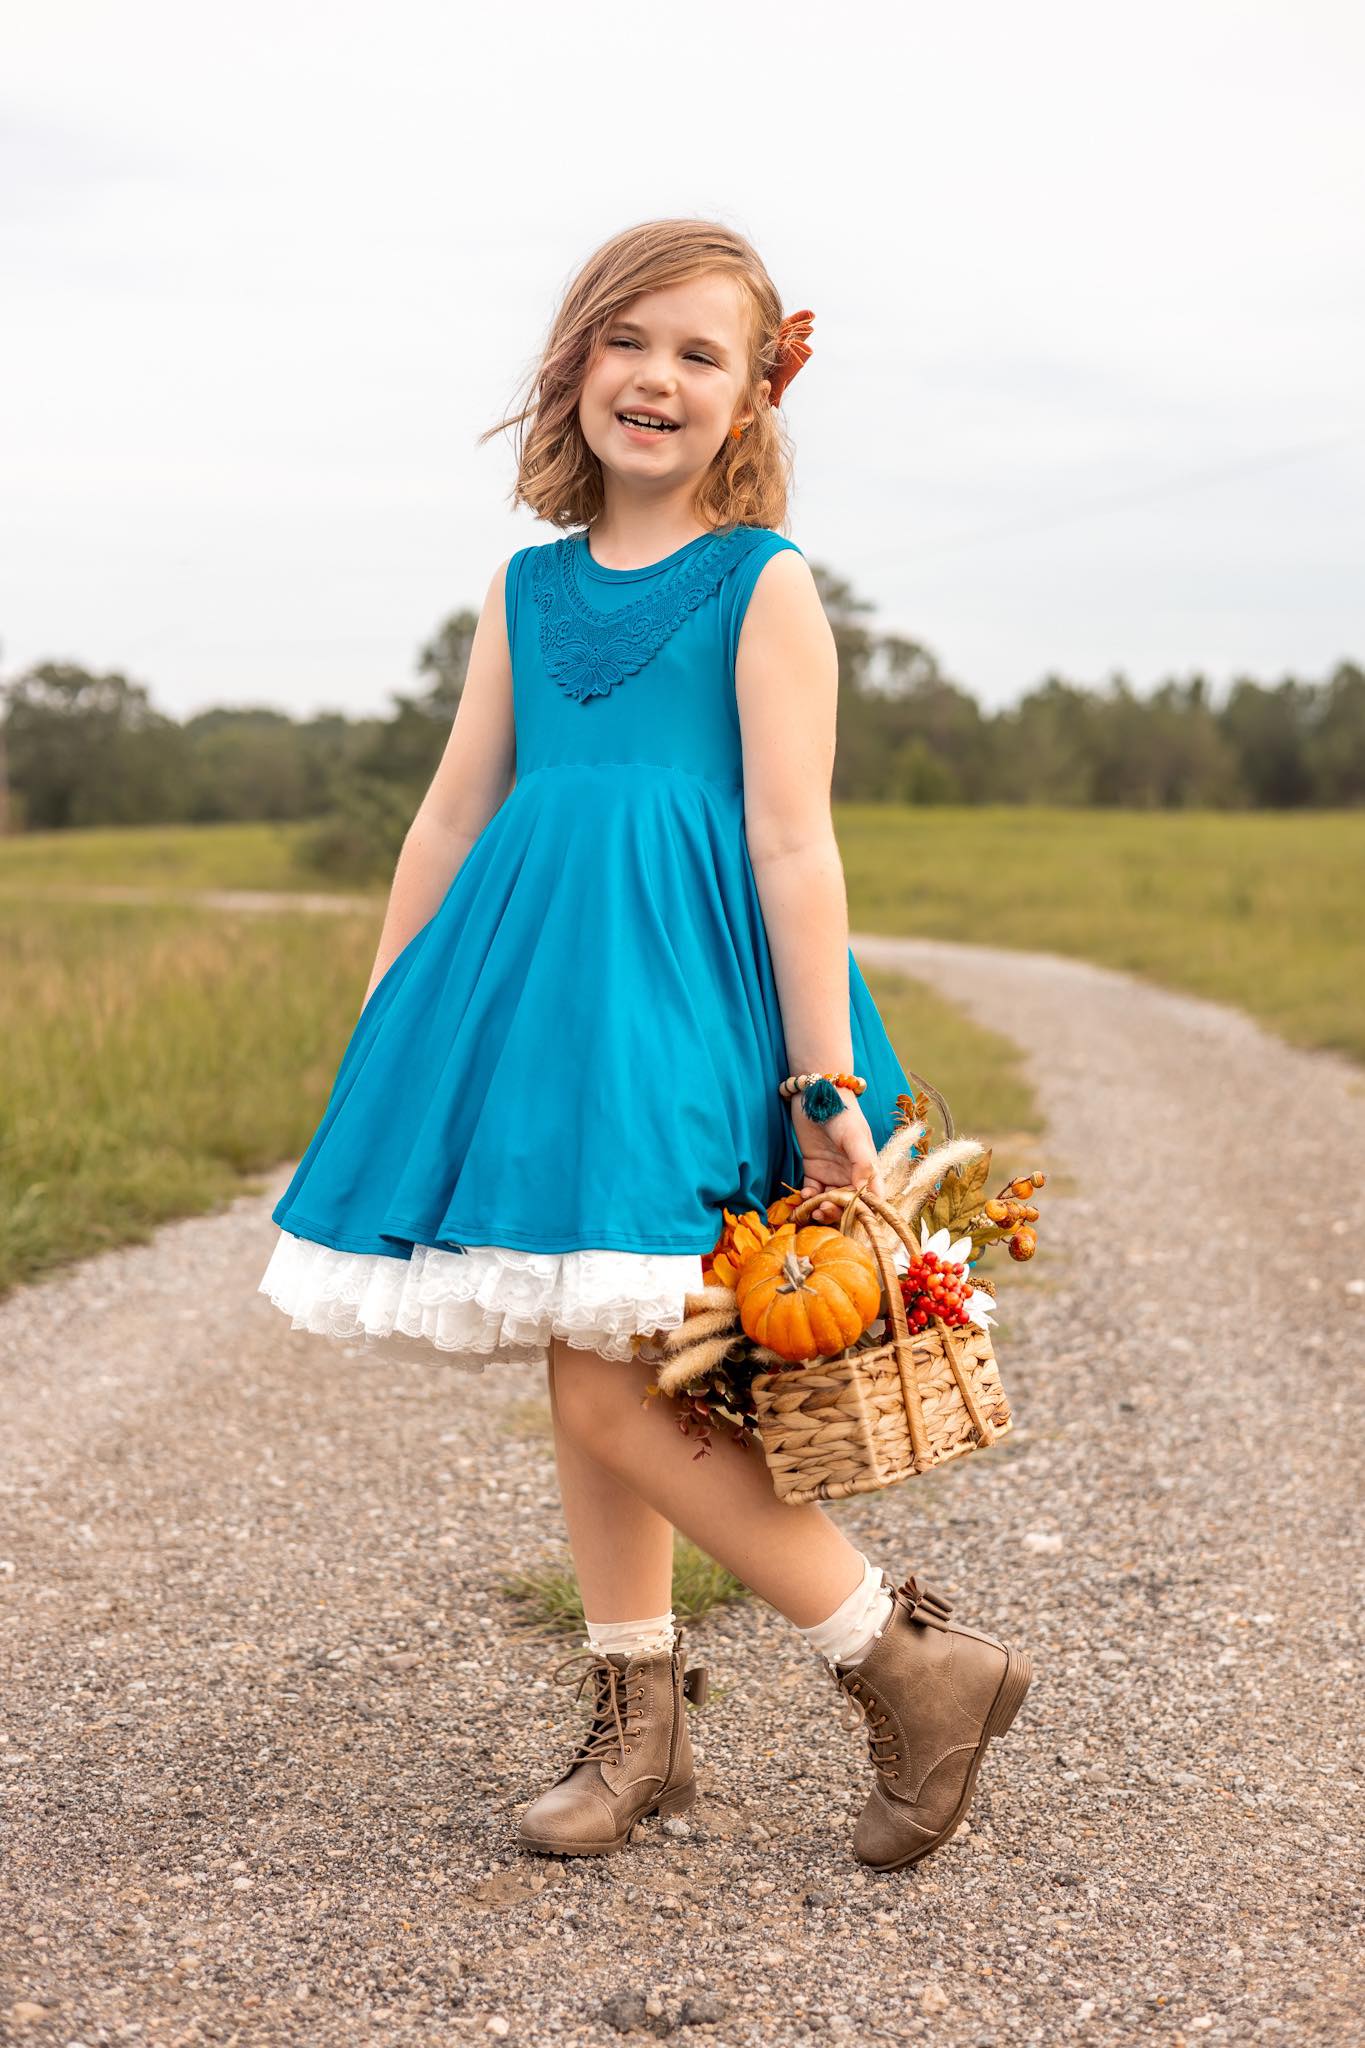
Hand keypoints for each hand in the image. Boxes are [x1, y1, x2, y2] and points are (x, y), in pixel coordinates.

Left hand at [790, 1091, 885, 1226]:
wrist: (816, 1095)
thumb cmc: (843, 1113)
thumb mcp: (856, 1137)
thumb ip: (863, 1165)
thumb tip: (866, 1194)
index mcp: (868, 1168)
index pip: (872, 1197)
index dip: (865, 1211)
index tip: (853, 1216)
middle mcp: (851, 1174)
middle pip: (848, 1203)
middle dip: (838, 1211)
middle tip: (824, 1210)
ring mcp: (832, 1174)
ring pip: (829, 1201)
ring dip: (822, 1209)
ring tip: (813, 1209)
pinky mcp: (813, 1170)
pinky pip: (812, 1192)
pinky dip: (808, 1199)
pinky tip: (804, 1196)